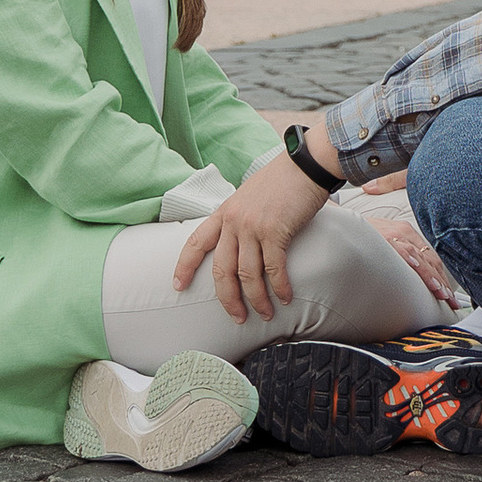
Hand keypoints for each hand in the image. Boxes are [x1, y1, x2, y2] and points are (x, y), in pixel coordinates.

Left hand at [173, 149, 331, 321]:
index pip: (196, 242)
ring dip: (256, 299)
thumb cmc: (281, 180)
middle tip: (236, 317)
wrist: (303, 164)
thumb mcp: (248, 196)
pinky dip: (279, 287)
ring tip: (264, 313)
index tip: (178, 285)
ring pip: (247, 275)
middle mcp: (234, 221)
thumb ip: (240, 218)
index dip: (185, 266)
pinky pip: (273, 269)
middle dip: (227, 299)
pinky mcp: (275, 231)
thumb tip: (242, 243)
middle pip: (222, 269)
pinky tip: (284, 297)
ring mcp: (253, 227)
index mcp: (224, 212)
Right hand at [355, 192, 459, 306]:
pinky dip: (409, 259)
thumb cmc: (363, 235)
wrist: (341, 220)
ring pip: (418, 257)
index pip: (431, 259)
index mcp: (408, 234)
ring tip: (440, 292)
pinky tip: (417, 270)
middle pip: (430, 259)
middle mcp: (404, 233)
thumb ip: (400, 257)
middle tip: (450, 302)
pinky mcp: (382, 236)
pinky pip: (399, 248)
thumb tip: (411, 279)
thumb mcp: (386, 243)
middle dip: (442, 282)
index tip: (450, 297)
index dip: (442, 278)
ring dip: (430, 275)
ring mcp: (394, 234)